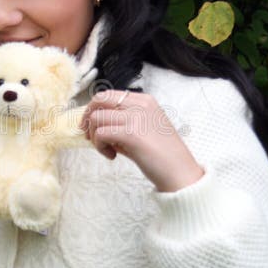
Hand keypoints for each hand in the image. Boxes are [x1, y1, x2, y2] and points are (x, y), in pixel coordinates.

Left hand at [80, 89, 203, 191]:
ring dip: (94, 136)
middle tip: (89, 136)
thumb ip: (122, 123)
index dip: (94, 110)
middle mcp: (140, 104)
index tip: (92, 127)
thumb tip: (95, 125)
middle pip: (99, 100)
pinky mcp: (131, 133)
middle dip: (87, 118)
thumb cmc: (162, 155)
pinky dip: (100, 146)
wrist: (180, 172)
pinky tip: (111, 156)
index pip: (109, 95)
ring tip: (106, 150)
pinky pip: (101, 134)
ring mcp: (136, 117)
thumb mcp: (142, 130)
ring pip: (96, 118)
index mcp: (145, 100)